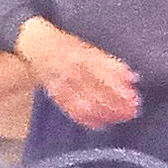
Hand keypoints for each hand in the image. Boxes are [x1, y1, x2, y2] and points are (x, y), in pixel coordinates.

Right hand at [19, 20, 140, 128]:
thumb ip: (108, 63)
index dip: (119, 87)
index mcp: (80, 56)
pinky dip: (86, 118)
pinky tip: (99, 124)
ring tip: (119, 118)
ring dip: (104, 112)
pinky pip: (71, 109)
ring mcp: (61, 84)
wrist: (33, 46)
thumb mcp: (86, 47)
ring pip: (84, 103)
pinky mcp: (55, 94)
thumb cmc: (64, 44)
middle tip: (132, 111)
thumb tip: (132, 77)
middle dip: (115, 103)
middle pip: (96, 91)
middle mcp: (71, 71)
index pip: (103, 75)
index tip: (134, 96)